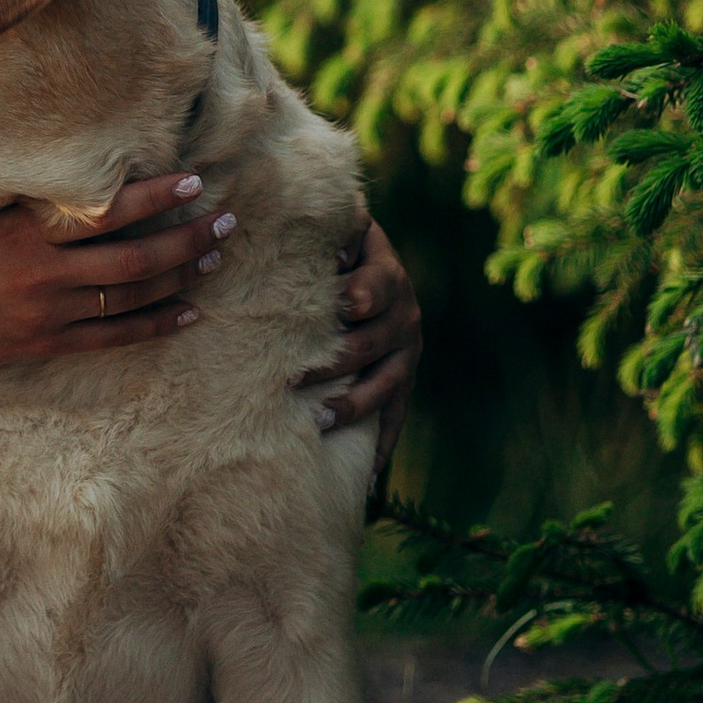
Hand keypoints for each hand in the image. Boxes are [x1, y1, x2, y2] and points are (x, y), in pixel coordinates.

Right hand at [0, 173, 234, 384]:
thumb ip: (27, 202)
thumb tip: (82, 179)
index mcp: (26, 231)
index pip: (109, 210)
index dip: (158, 195)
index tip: (194, 178)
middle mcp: (44, 273)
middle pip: (137, 259)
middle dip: (188, 237)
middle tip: (225, 220)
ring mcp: (47, 313)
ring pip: (133, 297)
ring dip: (180, 275)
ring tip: (213, 256)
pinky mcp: (44, 344)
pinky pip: (114, 337)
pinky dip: (156, 324)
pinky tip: (188, 312)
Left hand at [300, 219, 419, 487]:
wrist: (366, 269)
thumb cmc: (335, 248)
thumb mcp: (341, 231)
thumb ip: (334, 227)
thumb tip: (315, 229)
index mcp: (389, 276)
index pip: (382, 283)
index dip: (366, 291)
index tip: (347, 302)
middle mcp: (404, 317)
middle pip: (375, 341)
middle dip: (337, 359)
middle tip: (296, 376)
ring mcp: (407, 356)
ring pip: (385, 385)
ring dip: (353, 405)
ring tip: (319, 422)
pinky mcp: (403, 386)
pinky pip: (395, 418)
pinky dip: (382, 445)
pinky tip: (366, 475)